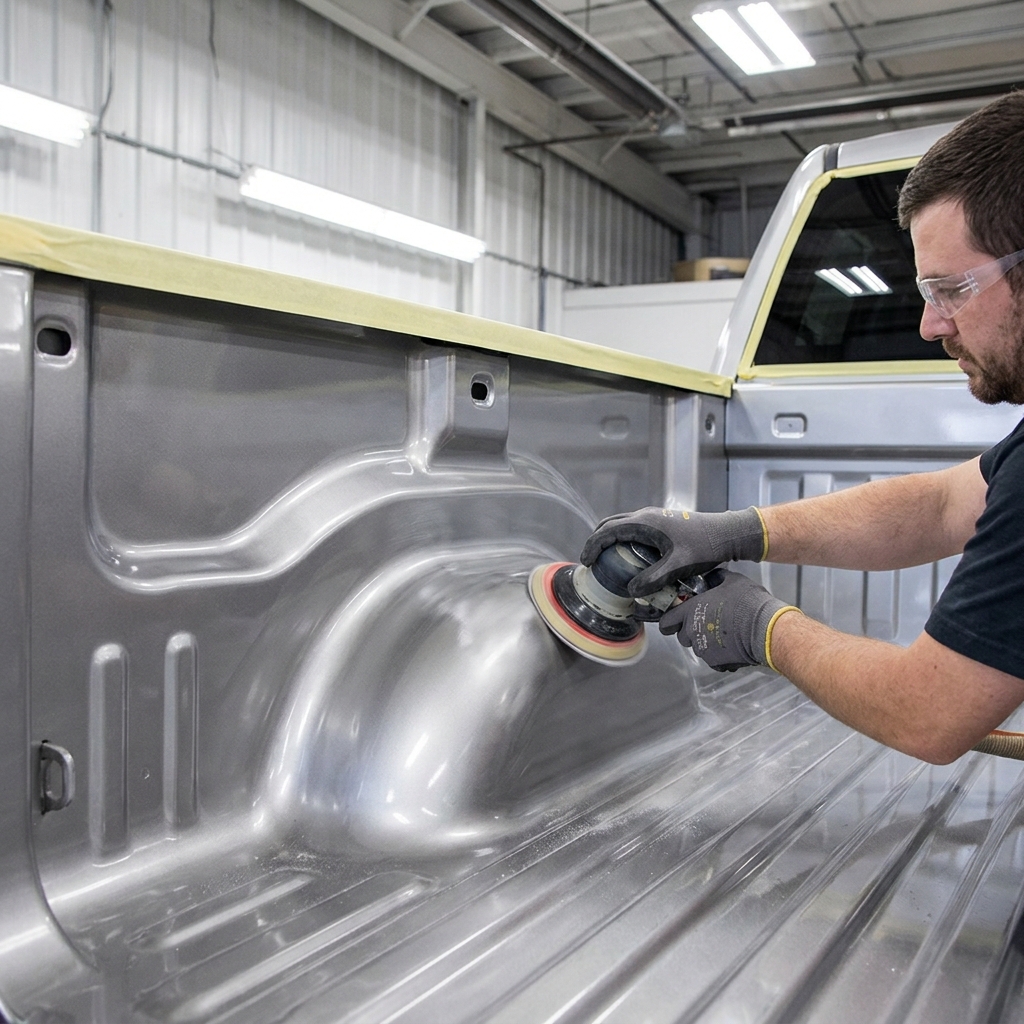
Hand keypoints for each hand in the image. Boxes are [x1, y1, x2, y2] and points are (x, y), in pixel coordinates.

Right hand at [580, 506, 766, 596]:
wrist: (728, 533)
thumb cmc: (705, 547)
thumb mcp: (679, 566)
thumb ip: (654, 578)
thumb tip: (632, 591)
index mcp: (646, 522)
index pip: (609, 530)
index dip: (594, 545)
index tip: (586, 561)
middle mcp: (648, 516)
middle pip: (612, 524)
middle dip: (598, 540)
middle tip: (592, 560)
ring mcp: (656, 517)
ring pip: (624, 524)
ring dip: (612, 538)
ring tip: (607, 559)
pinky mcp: (663, 523)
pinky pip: (636, 528)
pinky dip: (625, 539)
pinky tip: (631, 557)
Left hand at [658, 568, 799, 671]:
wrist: (766, 629)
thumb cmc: (747, 602)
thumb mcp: (731, 581)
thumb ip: (715, 579)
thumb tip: (710, 579)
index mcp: (690, 611)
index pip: (666, 622)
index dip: (669, 621)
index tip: (674, 620)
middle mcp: (692, 632)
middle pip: (681, 636)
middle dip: (689, 631)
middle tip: (705, 623)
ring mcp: (703, 649)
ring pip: (697, 647)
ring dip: (705, 642)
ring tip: (722, 633)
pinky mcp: (716, 663)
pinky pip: (712, 659)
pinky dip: (719, 654)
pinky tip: (731, 645)